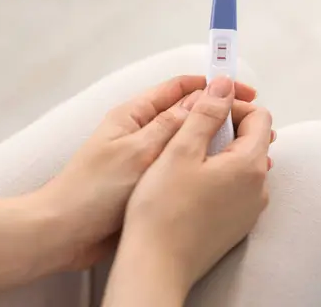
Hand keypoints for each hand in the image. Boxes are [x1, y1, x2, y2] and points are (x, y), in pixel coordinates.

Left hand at [32, 75, 256, 269]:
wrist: (64, 233)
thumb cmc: (93, 190)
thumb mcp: (137, 152)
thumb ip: (171, 125)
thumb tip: (205, 96)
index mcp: (135, 115)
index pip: (180, 89)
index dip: (214, 86)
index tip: (244, 92)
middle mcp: (143, 133)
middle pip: (189, 114)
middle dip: (222, 116)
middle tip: (255, 128)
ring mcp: (146, 159)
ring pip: (189, 143)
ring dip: (217, 143)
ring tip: (248, 153)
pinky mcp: (149, 183)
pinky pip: (182, 168)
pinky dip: (204, 167)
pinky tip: (224, 176)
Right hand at [103, 76, 272, 304]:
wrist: (155, 266)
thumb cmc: (162, 211)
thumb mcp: (180, 150)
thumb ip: (206, 113)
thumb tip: (224, 85)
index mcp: (250, 165)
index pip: (259, 116)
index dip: (232, 104)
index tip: (207, 104)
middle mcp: (258, 188)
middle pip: (252, 139)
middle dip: (224, 127)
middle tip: (190, 130)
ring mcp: (249, 209)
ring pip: (242, 164)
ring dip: (219, 152)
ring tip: (185, 158)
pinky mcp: (236, 224)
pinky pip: (235, 187)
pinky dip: (218, 175)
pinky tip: (189, 183)